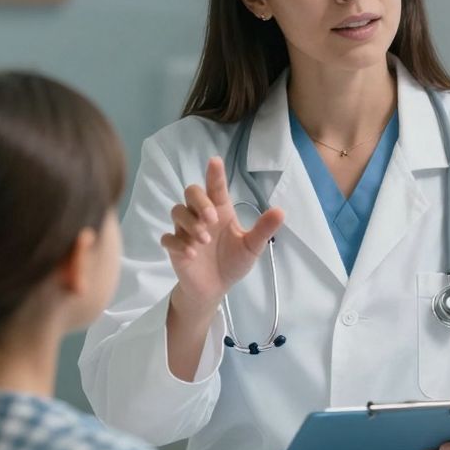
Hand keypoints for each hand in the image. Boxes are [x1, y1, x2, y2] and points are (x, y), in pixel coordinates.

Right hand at [161, 156, 284, 310]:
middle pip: (191, 193)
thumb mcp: (252, 247)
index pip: (216, 187)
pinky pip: (168, 238)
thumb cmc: (233, 261)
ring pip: (177, 211)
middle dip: (200, 202)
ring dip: (190, 223)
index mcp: (221, 211)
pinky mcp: (175, 248)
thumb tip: (281, 211)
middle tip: (211, 219)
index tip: (215, 161)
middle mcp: (201, 216)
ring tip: (204, 240)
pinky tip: (191, 254)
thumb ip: (263, 229)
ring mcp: (185, 231)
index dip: (215, 174)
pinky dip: (178, 243)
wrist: (216, 287)